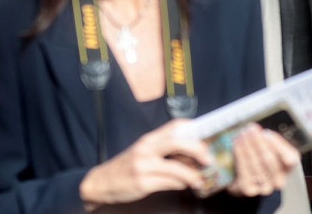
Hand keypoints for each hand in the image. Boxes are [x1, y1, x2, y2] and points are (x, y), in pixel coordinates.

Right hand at [78, 119, 211, 207]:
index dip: (194, 128)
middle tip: (209, 160)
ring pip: (176, 167)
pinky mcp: (142, 182)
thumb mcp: (143, 153)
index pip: (175, 126)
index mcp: (149, 139)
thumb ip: (164, 152)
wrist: (101, 182)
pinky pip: (168, 183)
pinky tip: (186, 186)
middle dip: (198, 150)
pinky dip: (181, 185)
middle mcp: (146, 148)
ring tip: (200, 181)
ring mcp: (143, 165)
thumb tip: (192, 157)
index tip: (209, 135)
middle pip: (177, 142)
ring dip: (193, 175)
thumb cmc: (126, 167)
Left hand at [226, 124, 299, 197]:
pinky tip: (237, 144)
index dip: (278, 146)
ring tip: (242, 135)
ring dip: (247, 147)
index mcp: (289, 168)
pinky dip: (240, 156)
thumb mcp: (269, 146)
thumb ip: (266, 138)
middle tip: (249, 130)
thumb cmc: (261, 156)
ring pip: (256, 165)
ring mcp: (265, 188)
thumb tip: (255, 128)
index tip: (266, 133)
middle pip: (270, 160)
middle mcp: (280, 181)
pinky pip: (245, 172)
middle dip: (258, 142)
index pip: (290, 159)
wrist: (245, 176)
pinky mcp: (250, 190)